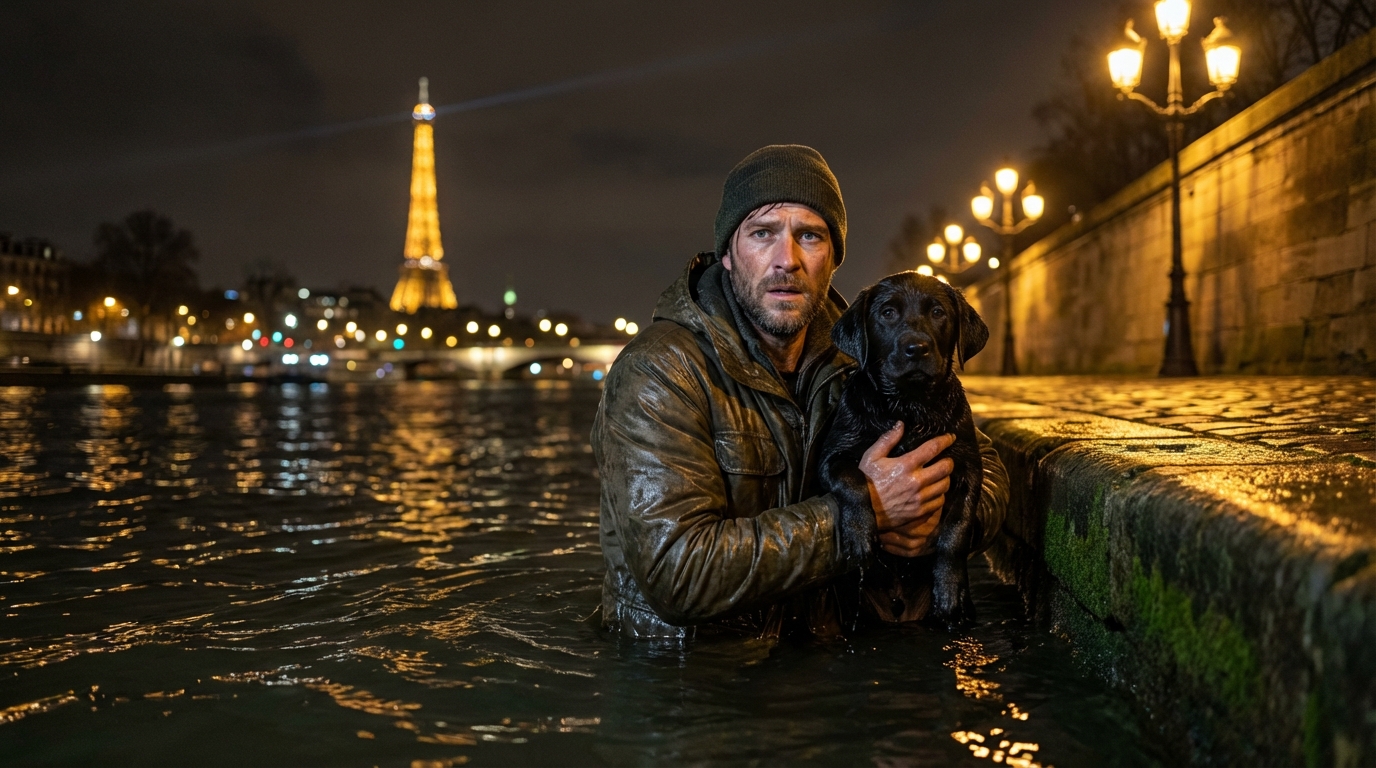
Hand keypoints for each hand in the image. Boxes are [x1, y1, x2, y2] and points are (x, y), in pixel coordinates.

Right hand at [859, 424, 954, 556]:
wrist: (861, 509)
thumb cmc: (865, 481)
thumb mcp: (871, 457)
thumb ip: (887, 440)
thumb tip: (901, 424)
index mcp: (906, 465)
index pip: (933, 448)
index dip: (945, 441)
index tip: (950, 438)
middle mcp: (916, 481)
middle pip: (945, 468)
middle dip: (949, 461)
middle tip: (945, 460)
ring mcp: (919, 498)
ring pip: (945, 485)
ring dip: (945, 478)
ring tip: (940, 476)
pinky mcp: (919, 512)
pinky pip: (939, 502)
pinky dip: (940, 495)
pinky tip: (934, 492)